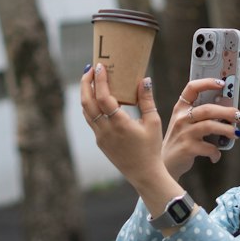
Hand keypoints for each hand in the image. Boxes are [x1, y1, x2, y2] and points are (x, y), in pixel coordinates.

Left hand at [80, 64, 165, 188]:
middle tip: (91, 68)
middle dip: (87, 83)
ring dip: (86, 93)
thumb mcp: (153, 122)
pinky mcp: (100, 141)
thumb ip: (147, 100)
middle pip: (87, 102)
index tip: (100, 66)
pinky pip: (90, 119)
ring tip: (92, 79)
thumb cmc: (151, 148)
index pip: (103, 98)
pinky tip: (97, 98)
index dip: (100, 80)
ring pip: (86, 111)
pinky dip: (90, 105)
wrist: (144, 174)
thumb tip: (144, 79)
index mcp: (120, 124)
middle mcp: (106, 130)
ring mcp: (100, 137)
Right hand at [162, 77, 239, 175]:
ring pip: (210, 126)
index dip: (208, 83)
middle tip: (239, 115)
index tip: (222, 83)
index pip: (192, 88)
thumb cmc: (181, 140)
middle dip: (226, 111)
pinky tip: (216, 155)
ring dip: (226, 129)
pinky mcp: (187, 148)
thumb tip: (228, 111)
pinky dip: (216, 152)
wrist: (165, 163)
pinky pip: (209, 147)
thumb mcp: (185, 123)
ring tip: (236, 133)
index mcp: (180, 108)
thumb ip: (201, 115)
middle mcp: (181, 118)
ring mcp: (183, 133)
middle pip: (207, 109)